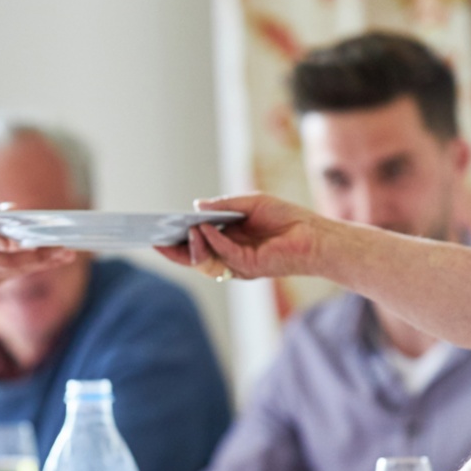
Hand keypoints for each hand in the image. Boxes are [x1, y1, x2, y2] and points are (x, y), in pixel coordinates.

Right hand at [0, 203, 75, 317]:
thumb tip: (15, 209)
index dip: (4, 244)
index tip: (25, 243)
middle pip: (10, 261)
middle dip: (39, 257)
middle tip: (64, 251)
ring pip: (16, 271)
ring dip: (42, 264)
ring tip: (65, 255)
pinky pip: (13, 276)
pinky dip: (31, 267)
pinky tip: (51, 260)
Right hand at [155, 194, 335, 280]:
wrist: (313, 234)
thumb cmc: (286, 218)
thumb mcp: (250, 204)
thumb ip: (224, 206)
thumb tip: (197, 206)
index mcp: (227, 243)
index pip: (196, 246)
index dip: (176, 242)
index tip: (156, 233)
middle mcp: (229, 257)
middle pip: (194, 258)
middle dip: (175, 250)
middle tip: (156, 238)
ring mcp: (237, 264)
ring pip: (205, 261)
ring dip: (193, 245)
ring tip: (185, 229)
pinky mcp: (249, 266)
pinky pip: (223, 254)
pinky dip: (212, 241)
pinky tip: (204, 227)